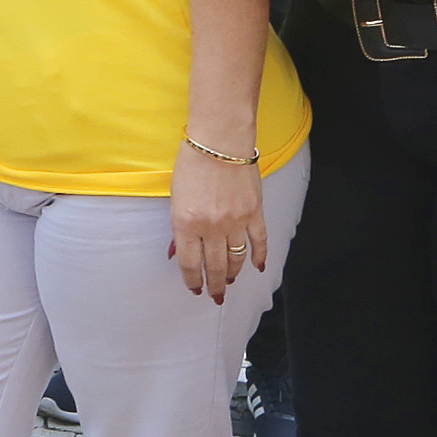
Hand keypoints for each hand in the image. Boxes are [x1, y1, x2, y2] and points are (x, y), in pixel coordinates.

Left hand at [169, 143, 264, 302]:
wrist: (220, 141)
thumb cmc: (192, 164)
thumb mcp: (176, 198)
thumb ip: (179, 227)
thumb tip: (179, 251)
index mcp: (186, 223)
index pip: (189, 263)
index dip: (192, 280)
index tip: (194, 289)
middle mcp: (211, 227)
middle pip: (213, 267)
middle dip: (214, 285)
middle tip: (215, 295)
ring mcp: (235, 222)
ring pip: (236, 259)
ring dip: (233, 275)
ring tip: (230, 283)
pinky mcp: (254, 213)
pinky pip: (259, 242)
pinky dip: (259, 257)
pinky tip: (257, 268)